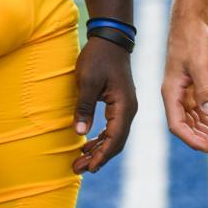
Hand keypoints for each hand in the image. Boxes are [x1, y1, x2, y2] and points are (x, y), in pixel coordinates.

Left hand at [72, 38, 136, 173]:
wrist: (110, 38)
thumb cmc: (98, 57)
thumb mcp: (88, 81)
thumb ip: (85, 107)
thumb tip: (80, 133)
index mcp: (124, 106)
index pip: (115, 138)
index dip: (102, 155)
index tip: (88, 168)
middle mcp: (128, 109)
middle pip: (116, 142)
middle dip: (99, 157)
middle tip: (78, 169)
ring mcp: (125, 106)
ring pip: (114, 136)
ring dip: (98, 149)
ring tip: (80, 161)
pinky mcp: (119, 103)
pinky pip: (112, 127)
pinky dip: (101, 138)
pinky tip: (88, 144)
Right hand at [162, 17, 207, 153]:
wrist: (192, 21)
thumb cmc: (192, 39)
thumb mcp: (199, 63)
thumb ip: (204, 88)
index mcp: (171, 92)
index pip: (177, 126)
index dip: (193, 140)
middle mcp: (175, 96)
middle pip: (187, 127)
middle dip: (204, 140)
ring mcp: (184, 92)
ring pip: (194, 121)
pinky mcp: (193, 87)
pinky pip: (200, 111)